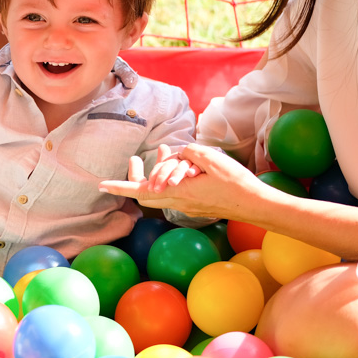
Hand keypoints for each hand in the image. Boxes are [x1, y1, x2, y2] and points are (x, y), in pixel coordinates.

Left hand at [99, 142, 259, 219]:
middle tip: (134, 159)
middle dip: (136, 176)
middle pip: (145, 192)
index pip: (140, 191)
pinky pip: (174, 191)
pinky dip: (171, 177)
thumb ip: (190, 154)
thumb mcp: (212, 160)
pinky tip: (181, 164)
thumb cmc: (237, 184)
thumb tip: (179, 154)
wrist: (257, 207)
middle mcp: (178, 202)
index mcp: (178, 193)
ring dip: (157, 172)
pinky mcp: (195, 205)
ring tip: (164, 151)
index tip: (101, 185)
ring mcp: (187, 206)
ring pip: (160, 190)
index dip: (119, 187)